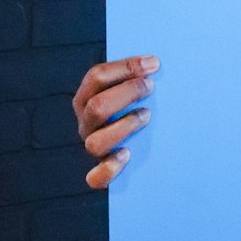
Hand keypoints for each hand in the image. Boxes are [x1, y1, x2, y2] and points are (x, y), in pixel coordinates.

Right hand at [72, 55, 159, 188]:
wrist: (139, 148)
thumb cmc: (136, 107)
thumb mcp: (131, 89)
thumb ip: (136, 76)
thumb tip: (155, 62)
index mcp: (87, 97)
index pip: (96, 76)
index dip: (126, 67)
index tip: (153, 64)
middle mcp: (86, 123)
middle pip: (97, 107)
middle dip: (127, 93)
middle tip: (150, 87)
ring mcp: (92, 146)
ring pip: (96, 142)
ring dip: (124, 126)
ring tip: (147, 115)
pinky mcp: (101, 172)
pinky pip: (96, 177)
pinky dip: (109, 168)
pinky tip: (127, 154)